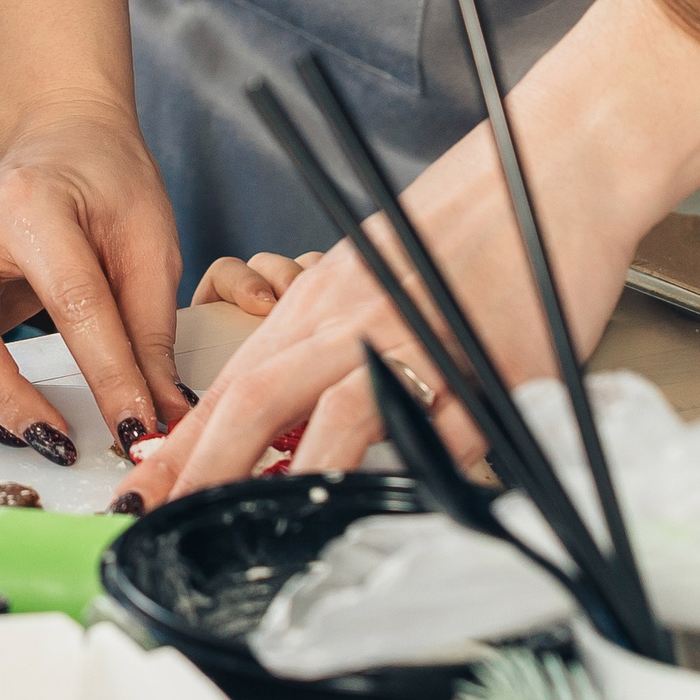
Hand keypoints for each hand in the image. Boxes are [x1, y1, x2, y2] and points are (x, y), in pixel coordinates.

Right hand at [0, 100, 188, 464]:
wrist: (56, 138)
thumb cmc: (107, 183)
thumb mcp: (149, 241)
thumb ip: (151, 332)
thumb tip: (163, 416)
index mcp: (33, 201)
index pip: (72, 302)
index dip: (107, 376)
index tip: (138, 430)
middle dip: (3, 396)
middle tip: (56, 442)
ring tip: (13, 433)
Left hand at [112, 0, 699, 510]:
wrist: (552, 169)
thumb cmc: (467, 223)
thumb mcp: (370, 273)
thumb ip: (323, 342)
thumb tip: (283, 421)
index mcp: (322, 296)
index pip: (234, 377)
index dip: (186, 437)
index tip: (147, 482)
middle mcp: (358, 317)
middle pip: (261, 397)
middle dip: (203, 467)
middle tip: (162, 516)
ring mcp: (424, 341)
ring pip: (344, 417)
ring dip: (296, 481)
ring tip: (255, 531)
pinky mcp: (492, 365)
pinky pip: (454, 436)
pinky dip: (430, 474)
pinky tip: (410, 506)